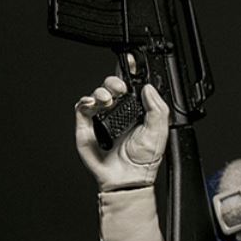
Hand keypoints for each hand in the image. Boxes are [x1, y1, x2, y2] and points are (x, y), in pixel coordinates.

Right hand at [75, 76, 168, 190]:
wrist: (128, 179)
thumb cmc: (143, 161)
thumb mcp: (159, 131)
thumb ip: (157, 108)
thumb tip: (148, 88)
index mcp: (136, 110)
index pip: (131, 86)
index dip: (130, 73)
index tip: (131, 62)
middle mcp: (118, 111)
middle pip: (111, 86)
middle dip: (114, 81)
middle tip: (119, 87)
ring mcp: (101, 118)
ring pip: (97, 94)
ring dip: (101, 92)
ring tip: (107, 100)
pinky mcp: (87, 126)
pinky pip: (82, 107)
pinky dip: (86, 101)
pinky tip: (93, 104)